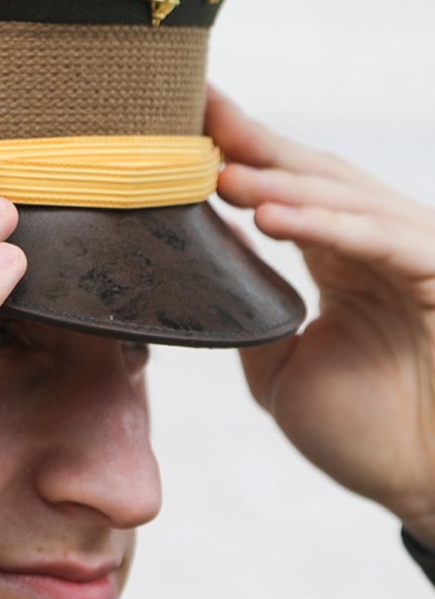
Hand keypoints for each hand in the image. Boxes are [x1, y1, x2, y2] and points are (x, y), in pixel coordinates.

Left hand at [209, 88, 434, 546]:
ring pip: (345, 200)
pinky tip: (270, 215)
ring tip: (220, 171)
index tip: (187, 120)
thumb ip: (250, 307)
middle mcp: (377, 246)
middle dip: (255, 144)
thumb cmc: (363, 431)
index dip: (240, 152)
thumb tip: (206, 252)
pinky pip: (381, 243)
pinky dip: (327, 226)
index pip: (287, 190)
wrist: (425, 487)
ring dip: (280, 182)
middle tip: (197, 111)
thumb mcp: (280, 364)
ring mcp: (414, 258)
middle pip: (313, 177)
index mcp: (341, 258)